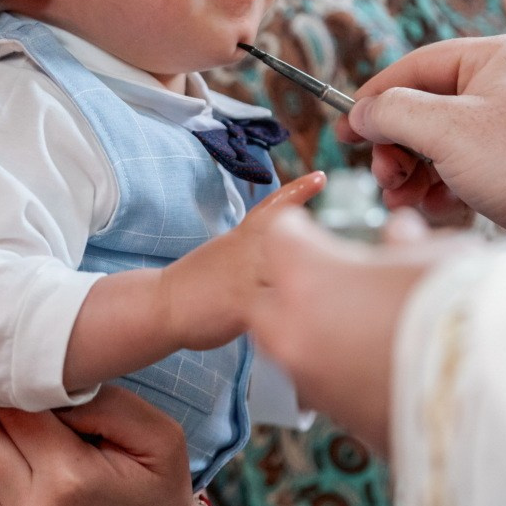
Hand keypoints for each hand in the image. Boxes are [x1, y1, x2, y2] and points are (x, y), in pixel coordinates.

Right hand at [161, 170, 325, 349]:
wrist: (161, 304)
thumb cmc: (194, 285)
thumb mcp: (224, 255)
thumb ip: (254, 253)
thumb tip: (280, 258)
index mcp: (241, 238)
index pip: (272, 208)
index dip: (298, 192)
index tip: (322, 177)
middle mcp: (246, 252)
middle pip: (289, 241)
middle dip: (318, 249)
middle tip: (345, 250)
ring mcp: (245, 277)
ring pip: (288, 273)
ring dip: (310, 284)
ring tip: (334, 293)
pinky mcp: (241, 305)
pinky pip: (277, 309)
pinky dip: (293, 317)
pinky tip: (307, 328)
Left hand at [249, 207, 466, 455]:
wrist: (486, 395)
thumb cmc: (460, 309)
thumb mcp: (437, 256)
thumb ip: (406, 243)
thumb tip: (400, 232)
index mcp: (308, 275)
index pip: (279, 238)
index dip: (301, 232)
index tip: (319, 233)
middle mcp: (293, 328)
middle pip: (265, 298)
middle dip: (291, 287)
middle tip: (334, 280)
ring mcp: (309, 378)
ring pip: (285, 346)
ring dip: (309, 331)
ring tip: (358, 323)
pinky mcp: (334, 416)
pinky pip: (318, 383)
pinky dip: (334, 369)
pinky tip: (374, 361)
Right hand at [337, 34, 505, 267]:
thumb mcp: (447, 130)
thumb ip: (393, 113)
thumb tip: (360, 113)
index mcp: (498, 56)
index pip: (417, 66)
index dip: (375, 98)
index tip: (344, 129)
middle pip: (423, 106)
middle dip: (396, 146)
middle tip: (382, 175)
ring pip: (436, 141)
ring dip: (410, 171)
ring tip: (400, 196)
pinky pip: (457, 166)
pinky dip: (437, 186)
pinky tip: (433, 206)